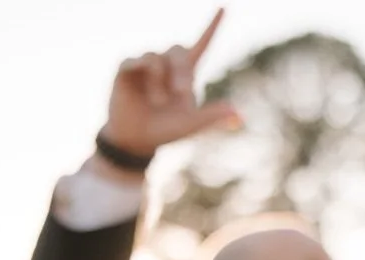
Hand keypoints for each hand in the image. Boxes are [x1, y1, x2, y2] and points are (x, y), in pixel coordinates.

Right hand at [101, 9, 239, 157]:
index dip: (212, 27)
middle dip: (180, 70)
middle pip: (177, 49)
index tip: (224, 8)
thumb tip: (239, 116)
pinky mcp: (126, 69)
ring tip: (158, 102)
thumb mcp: (191, 125)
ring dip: (159, 81)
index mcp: (186, 74)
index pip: (201, 44)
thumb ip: (212, 117)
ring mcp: (145, 65)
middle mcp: (166, 65)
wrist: (137, 141)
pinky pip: (135, 60)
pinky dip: (142, 70)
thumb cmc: (166, 131)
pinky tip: (143, 84)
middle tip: (180, 93)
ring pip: (155, 57)